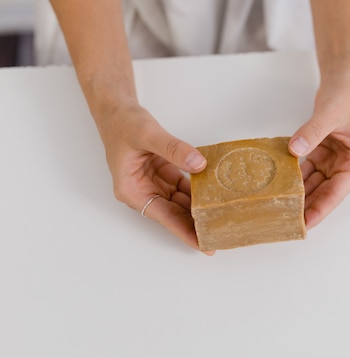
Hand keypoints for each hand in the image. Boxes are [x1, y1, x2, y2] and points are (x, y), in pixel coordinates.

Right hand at [94, 102, 213, 253]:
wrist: (117, 110)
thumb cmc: (123, 123)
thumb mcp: (148, 134)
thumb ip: (174, 149)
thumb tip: (198, 164)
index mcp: (132, 191)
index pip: (164, 217)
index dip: (185, 231)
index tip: (203, 245)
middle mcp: (143, 192)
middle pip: (174, 214)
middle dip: (196, 225)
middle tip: (220, 236)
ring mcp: (154, 184)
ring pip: (181, 203)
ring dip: (199, 209)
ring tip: (222, 219)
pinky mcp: (164, 175)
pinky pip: (184, 188)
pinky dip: (199, 191)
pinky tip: (215, 195)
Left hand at [289, 77, 349, 228]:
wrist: (343, 82)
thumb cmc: (346, 97)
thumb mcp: (330, 114)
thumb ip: (313, 132)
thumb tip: (295, 148)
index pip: (337, 192)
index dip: (321, 209)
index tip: (306, 223)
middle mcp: (346, 166)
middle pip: (325, 193)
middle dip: (308, 207)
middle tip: (288, 222)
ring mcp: (333, 161)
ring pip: (314, 185)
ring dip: (300, 195)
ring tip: (282, 209)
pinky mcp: (322, 154)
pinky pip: (306, 171)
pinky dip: (295, 178)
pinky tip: (280, 186)